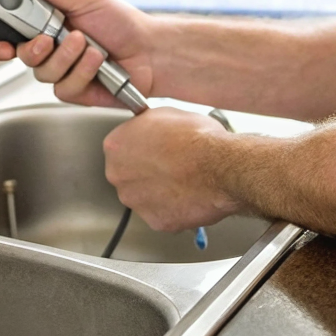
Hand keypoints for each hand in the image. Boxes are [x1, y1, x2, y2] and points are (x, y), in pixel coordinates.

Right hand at [0, 0, 159, 106]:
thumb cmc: (122, 23)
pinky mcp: (75, 91)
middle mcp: (50, 50)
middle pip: (18, 56)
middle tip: (46, 38)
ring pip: (42, 72)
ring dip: (66, 55)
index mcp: (45, 25)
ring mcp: (61, 72)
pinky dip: (82, 70)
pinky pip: (64, 86)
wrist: (151, 49)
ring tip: (87, 43)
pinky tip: (97, 61)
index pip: (7, 34)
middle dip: (31, 48)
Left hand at [102, 108, 238, 231]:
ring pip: (144, 197)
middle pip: (128, 174)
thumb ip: (147, 125)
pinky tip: (188, 195)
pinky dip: (174, 208)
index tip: (152, 148)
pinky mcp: (155, 221)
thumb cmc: (197, 139)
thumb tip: (151, 128)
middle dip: (146, 171)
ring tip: (182, 180)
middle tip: (169, 165)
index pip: (120, 147)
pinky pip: (162, 215)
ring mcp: (136, 201)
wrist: (219, 168)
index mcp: (116, 146)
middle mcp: (119, 176)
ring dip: (159, 191)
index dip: (140, 147)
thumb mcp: (166, 114)